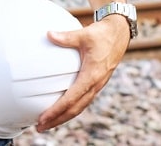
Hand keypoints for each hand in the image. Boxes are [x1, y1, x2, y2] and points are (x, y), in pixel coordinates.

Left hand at [35, 16, 130, 131]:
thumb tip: (49, 34)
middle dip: (57, 120)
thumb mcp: (84, 34)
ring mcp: (97, 85)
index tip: (43, 118)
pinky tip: (63, 110)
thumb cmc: (102, 34)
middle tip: (40, 127)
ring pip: (80, 107)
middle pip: (75, 109)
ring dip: (64, 117)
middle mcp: (95, 84)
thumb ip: (66, 37)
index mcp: (91, 76)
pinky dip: (72, 109)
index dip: (56, 110)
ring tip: (48, 123)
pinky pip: (84, 101)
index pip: (71, 99)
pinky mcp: (97, 83)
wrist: (119, 33)